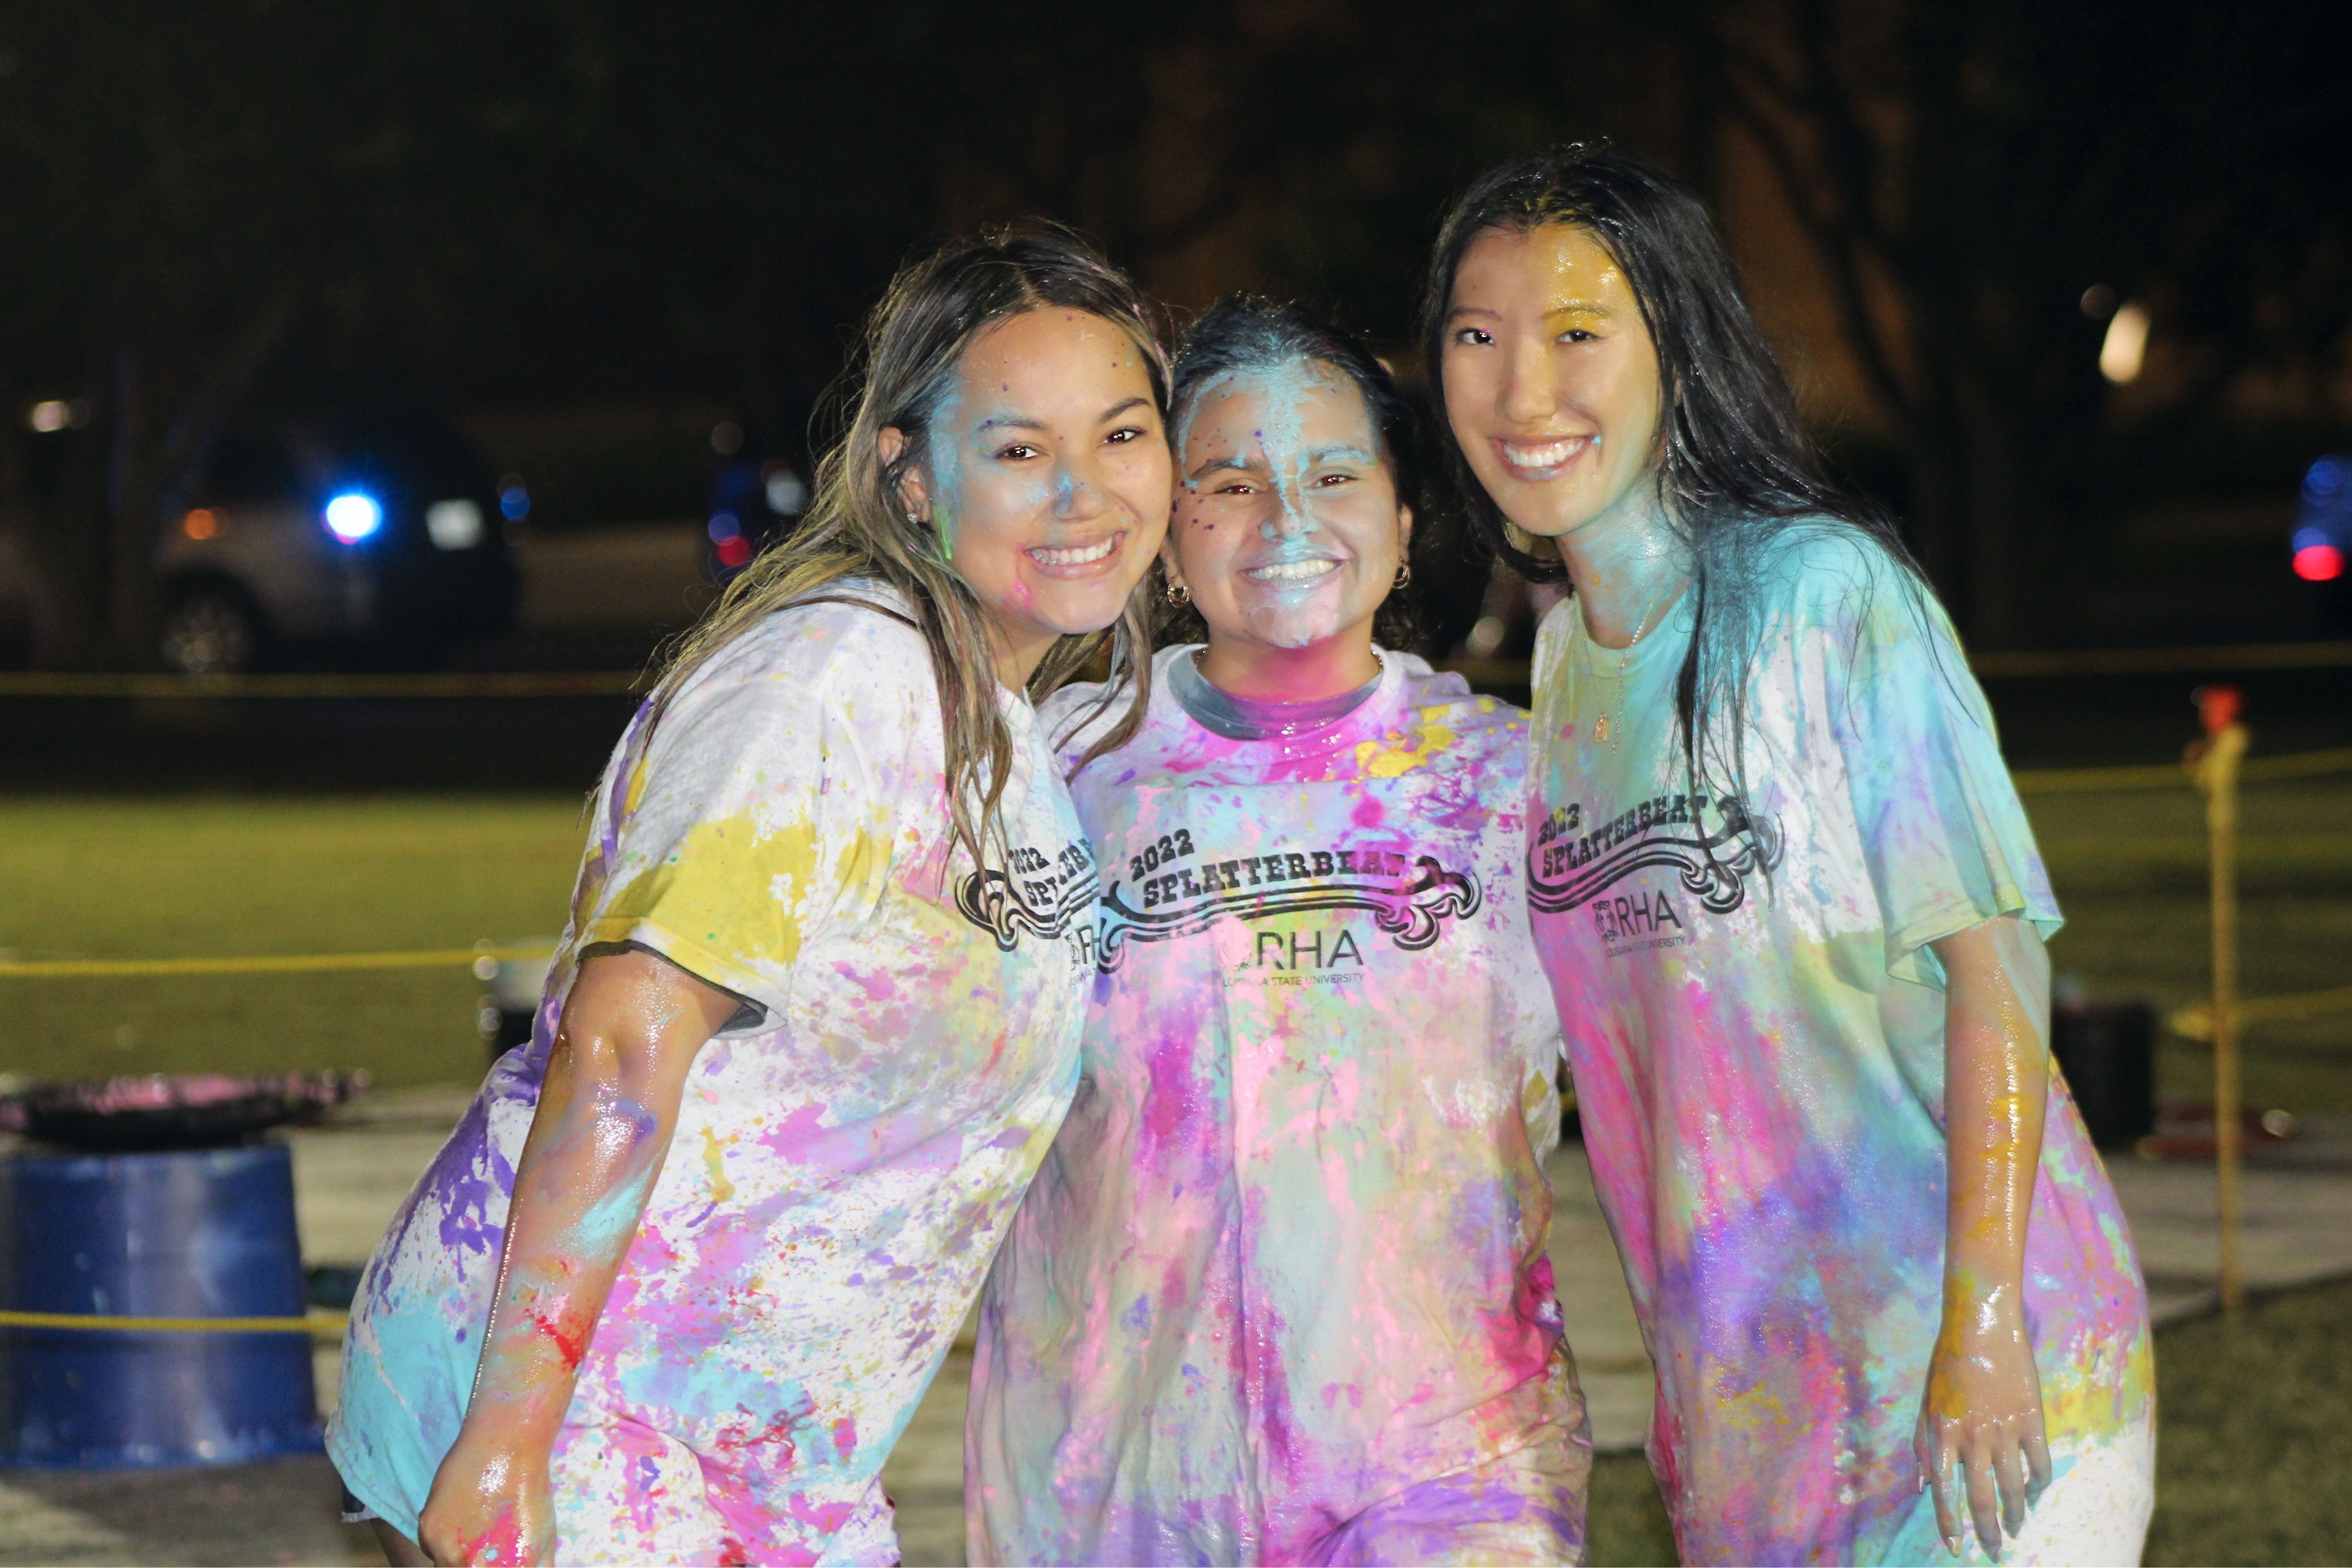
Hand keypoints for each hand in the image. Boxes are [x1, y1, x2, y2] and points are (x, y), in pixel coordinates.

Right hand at [417, 1432, 553, 1565]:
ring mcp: (446, 1548)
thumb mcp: (544, 1537)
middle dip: (476, 1562)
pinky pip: (431, 1551)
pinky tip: (461, 1521)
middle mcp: (472, 1564)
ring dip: (458, 1560)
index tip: (494, 1558)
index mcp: (511, 1566)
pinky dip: (443, 1545)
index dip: (494, 1567)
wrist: (504, 1444)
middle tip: (485, 1546)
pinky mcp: (427, 1529)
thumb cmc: (530, 1490)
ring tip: (477, 1531)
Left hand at [1914, 1282, 2051, 1559]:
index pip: (1945, 1493)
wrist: (1981, 1323)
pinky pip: (2040, 1464)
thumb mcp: (1925, 1402)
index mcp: (1941, 1433)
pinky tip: (2036, 1494)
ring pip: (2014, 1488)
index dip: (1950, 1525)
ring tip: (2017, 1529)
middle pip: (1983, 1499)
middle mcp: (1973, 1437)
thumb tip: (1923, 1487)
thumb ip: (1923, 1445)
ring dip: (2017, 1514)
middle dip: (1988, 1531)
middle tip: (1993, 1550)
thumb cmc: (1947, 1361)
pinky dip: (2039, 1484)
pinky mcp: (2032, 1419)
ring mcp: (2005, 1429)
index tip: (1955, 1549)